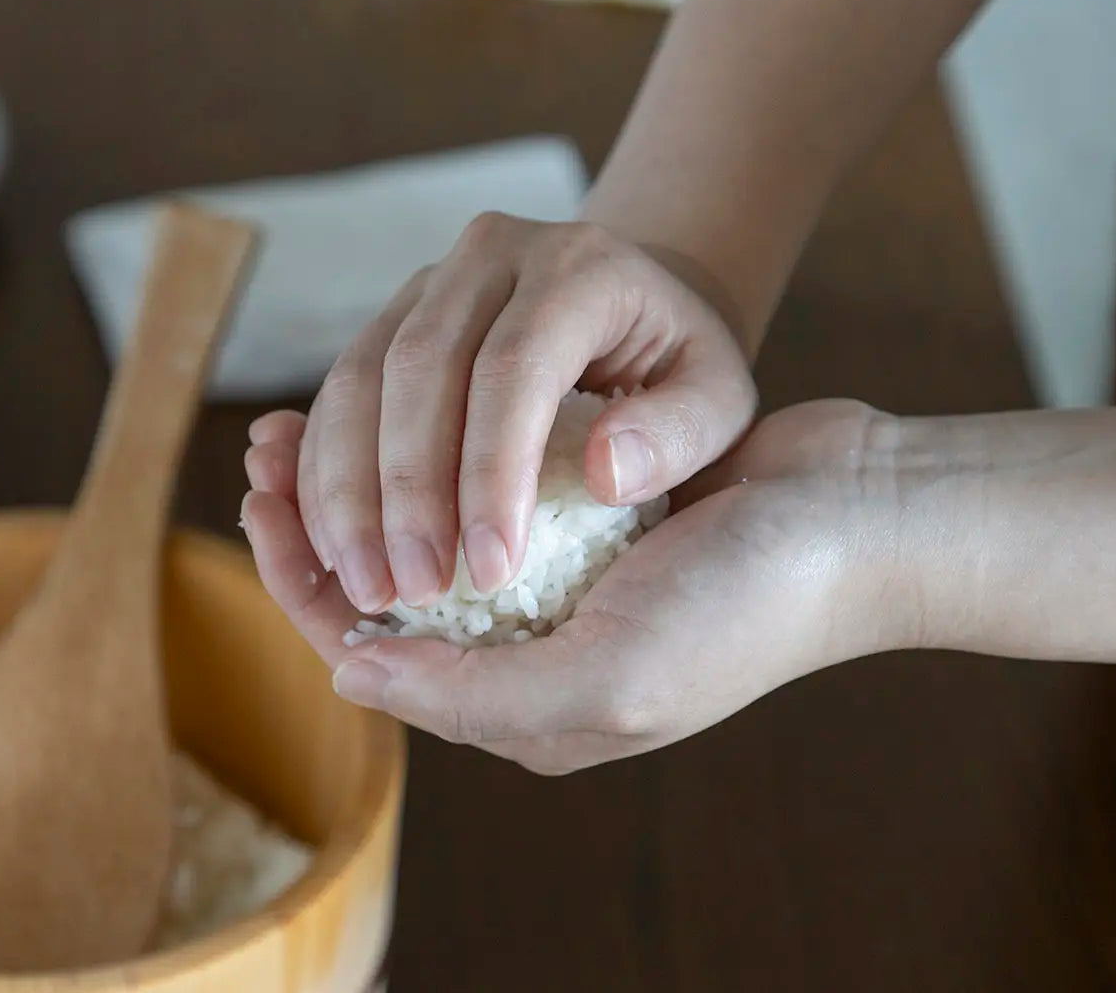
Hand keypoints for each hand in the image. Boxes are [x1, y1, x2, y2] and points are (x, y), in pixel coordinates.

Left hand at [242, 399, 909, 774]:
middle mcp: (528, 648)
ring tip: (298, 430)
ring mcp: (555, 579)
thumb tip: (347, 672)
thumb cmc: (744, 607)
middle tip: (260, 459)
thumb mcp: (603, 681)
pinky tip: (393, 410)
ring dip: (355, 483)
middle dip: (313, 529)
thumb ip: (470, 695)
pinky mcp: (579, 515)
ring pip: (418, 536)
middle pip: (382, 595)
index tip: (258, 508)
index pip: (372, 654)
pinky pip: (470, 484)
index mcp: (523, 706)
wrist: (856, 521)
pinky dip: (421, 452)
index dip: (302, 585)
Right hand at [285, 213, 756, 615]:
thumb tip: (606, 474)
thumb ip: (679, 434)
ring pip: (357, 379)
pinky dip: (324, 472)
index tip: (490, 572)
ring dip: (347, 491)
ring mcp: (428, 284)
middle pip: (417, 369)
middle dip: (404, 493)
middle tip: (410, 592)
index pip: (514, 368)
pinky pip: (337, 394)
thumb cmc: (676, 367)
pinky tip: (331, 545)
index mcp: (578, 267)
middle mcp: (490, 255)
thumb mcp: (717, 398)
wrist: (632, 304)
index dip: (490, 473)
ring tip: (365, 584)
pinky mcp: (388, 318)